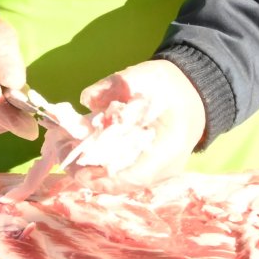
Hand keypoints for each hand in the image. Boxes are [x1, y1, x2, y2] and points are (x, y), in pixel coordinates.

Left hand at [73, 61, 206, 186]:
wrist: (196, 95)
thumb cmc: (172, 87)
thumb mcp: (148, 74)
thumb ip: (117, 84)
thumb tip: (87, 99)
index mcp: (169, 147)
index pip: (135, 174)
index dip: (104, 177)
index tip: (78, 170)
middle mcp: (164, 167)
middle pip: (123, 183)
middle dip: (90, 175)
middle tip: (63, 158)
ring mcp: (157, 171)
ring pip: (120, 182)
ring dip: (91, 172)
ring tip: (66, 157)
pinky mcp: (148, 169)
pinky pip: (121, 176)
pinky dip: (99, 168)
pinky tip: (80, 156)